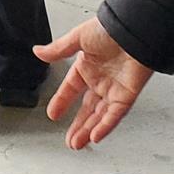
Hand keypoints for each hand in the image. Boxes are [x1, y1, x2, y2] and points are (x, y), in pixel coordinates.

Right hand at [36, 18, 153, 148]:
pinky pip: (114, 115)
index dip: (61, 101)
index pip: (71, 89)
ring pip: (99, 116)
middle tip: (69, 141)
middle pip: (87, 109)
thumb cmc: (110, 29)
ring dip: (88, 130)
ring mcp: (114, 89)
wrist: (134, 30)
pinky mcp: (127, 95)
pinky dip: (105, 126)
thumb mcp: (78, 38)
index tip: (53, 114)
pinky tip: (95, 136)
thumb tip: (38, 52)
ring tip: (77, 144)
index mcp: (87, 66)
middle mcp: (100, 80)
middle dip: (78, 125)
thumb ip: (58, 49)